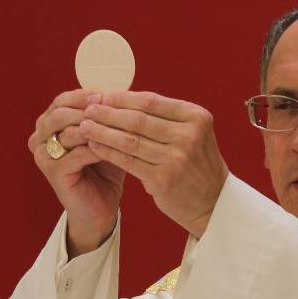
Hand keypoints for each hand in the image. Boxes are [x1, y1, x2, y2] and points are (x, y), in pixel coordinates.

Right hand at [29, 90, 124, 255]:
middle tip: (111, 106)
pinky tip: (114, 148)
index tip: (110, 93)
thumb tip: (122, 90)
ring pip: (66, 130)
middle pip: (59, 111)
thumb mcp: (108, 138)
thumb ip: (107, 117)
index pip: (63, 99)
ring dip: (93, 126)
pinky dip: (95, 148)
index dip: (86, 94)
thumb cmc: (105, 171)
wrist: (101, 208)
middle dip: (87, 107)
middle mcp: (40, 137)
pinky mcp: (52, 171)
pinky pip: (74, 153)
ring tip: (116, 126)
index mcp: (49, 124)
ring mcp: (43, 155)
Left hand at [78, 91, 228, 239]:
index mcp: (197, 117)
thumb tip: (120, 98)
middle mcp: (189, 135)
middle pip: (137, 118)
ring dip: (102, 131)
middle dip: (107, 112)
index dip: (121, 97)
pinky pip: (127, 160)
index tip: (101, 96)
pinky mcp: (163, 179)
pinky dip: (107, 151)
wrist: (213, 202)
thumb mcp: (193, 134)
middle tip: (87, 109)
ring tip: (84, 126)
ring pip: (129, 139)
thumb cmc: (196, 164)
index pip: (150, 101)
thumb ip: (165, 117)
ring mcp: (177, 158)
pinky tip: (93, 146)